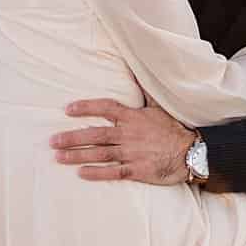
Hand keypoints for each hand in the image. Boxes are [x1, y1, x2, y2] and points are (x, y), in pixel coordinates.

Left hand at [51, 97, 194, 184]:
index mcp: (133, 117)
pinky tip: (81, 173)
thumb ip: (145, 92)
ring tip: (59, 157)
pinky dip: (96, 173)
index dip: (86, 107)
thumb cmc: (174, 129)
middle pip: (96, 134)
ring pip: (100, 153)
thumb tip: (135, 73)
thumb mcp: (160, 107)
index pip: (106, 108)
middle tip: (53, 141)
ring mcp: (132, 153)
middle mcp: (129, 134)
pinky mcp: (137, 170)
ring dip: (78, 155)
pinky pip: (113, 172)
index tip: (68, 109)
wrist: (192, 152)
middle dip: (73, 137)